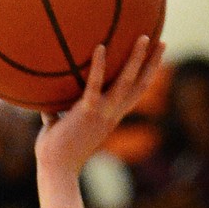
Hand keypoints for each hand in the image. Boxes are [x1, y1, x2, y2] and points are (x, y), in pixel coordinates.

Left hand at [36, 36, 164, 177]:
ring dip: (137, 59)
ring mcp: (102, 113)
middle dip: (153, 64)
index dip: (146, 77)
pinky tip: (100, 47)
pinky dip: (99, 66)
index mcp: (109, 118)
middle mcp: (111, 114)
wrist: (56, 170)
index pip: (134, 95)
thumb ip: (56, 115)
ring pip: (127, 81)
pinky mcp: (87, 112)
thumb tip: (46, 104)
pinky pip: (95, 84)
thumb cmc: (55, 153)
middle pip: (140, 86)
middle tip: (162, 42)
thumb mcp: (57, 129)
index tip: (156, 60)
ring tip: (145, 37)